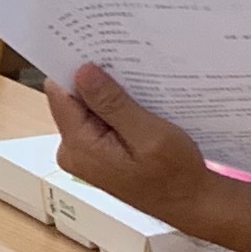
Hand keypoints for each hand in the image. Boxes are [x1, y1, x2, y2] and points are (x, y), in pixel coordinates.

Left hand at [45, 62, 213, 222]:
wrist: (190, 202)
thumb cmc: (175, 174)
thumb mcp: (148, 134)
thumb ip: (113, 104)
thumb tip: (82, 72)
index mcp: (79, 147)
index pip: (60, 93)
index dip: (76, 68)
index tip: (98, 48)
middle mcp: (73, 151)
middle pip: (71, 99)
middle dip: (95, 81)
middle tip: (124, 63)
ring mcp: (84, 153)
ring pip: (86, 108)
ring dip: (108, 95)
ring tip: (135, 83)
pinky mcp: (96, 153)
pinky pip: (98, 121)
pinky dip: (114, 109)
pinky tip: (136, 103)